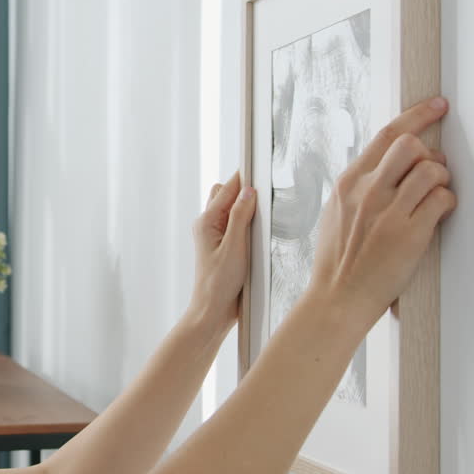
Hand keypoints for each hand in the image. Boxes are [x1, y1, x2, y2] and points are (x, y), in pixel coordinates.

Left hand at [188, 169, 257, 333]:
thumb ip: (241, 217)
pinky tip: (258, 231)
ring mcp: (216, 236)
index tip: (258, 163)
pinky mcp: (225, 246)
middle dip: (245, 190)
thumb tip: (248, 191)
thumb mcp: (235, 247)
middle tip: (266, 192)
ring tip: (263, 214)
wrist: (213, 311)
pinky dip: (248, 223)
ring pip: (232, 210)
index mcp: (207, 221)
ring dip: (247, 209)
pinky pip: (236, 225)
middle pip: (227, 194)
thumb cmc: (219, 283)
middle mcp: (209, 225)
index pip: (227, 189)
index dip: (244, 177)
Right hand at [308, 96, 455, 325]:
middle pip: (412, 144)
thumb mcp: (335, 212)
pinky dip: (447, 202)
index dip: (417, 114)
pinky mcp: (410, 233)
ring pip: (431, 169)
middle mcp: (368, 191)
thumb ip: (358, 186)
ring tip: (435, 194)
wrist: (337, 297)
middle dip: (429, 152)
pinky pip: (442, 199)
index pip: (387, 134)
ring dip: (441, 178)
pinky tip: (439, 213)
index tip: (437, 105)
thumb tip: (383, 165)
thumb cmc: (337, 259)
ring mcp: (389, 212)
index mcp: (348, 182)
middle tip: (433, 168)